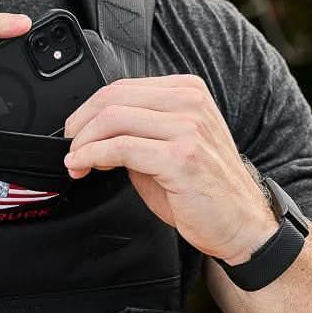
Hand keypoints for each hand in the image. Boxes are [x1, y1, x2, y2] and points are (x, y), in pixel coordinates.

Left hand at [61, 75, 278, 264]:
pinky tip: (82, 166)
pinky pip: (121, 147)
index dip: (89, 109)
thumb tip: (93, 130)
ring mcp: (188, 128)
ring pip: (113, 119)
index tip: (75, 131)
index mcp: (189, 92)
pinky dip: (92, 155)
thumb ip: (138, 129)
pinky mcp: (181, 157)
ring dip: (83, 142)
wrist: (242, 225)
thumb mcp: (170, 145)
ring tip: (75, 160)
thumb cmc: (205, 189)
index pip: (123, 87)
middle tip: (69, 145)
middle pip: (113, 98)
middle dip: (80, 123)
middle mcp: (190, 103)